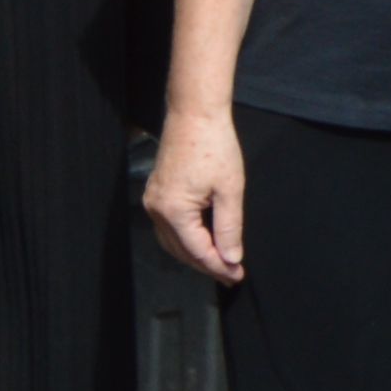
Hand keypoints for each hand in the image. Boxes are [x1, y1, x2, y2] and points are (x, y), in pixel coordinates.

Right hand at [144, 103, 247, 283]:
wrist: (194, 114)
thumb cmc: (214, 145)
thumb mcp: (230, 190)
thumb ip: (229, 228)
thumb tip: (231, 258)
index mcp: (174, 210)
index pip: (197, 251)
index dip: (219, 267)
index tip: (237, 276)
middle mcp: (157, 209)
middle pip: (182, 251)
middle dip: (207, 265)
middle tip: (232, 274)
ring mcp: (153, 201)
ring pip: (172, 242)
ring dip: (195, 254)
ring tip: (221, 262)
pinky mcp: (156, 193)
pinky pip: (168, 228)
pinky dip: (186, 239)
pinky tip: (204, 241)